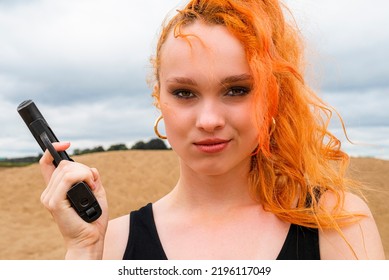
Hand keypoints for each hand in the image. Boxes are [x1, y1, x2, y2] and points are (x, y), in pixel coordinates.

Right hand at [39, 142, 108, 258]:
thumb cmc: (92, 218)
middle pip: (64, 164)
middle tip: (93, 182)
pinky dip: (84, 176)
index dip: (53, 150)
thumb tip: (91, 169)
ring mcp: (50, 197)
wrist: (91, 239)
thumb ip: (92, 178)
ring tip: (93, 187)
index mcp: (56, 189)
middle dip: (83, 168)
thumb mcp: (96, 193)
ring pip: (68, 169)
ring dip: (86, 173)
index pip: (47, 164)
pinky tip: (91, 186)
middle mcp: (49, 192)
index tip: (65, 143)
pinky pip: (69, 178)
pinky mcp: (55, 203)